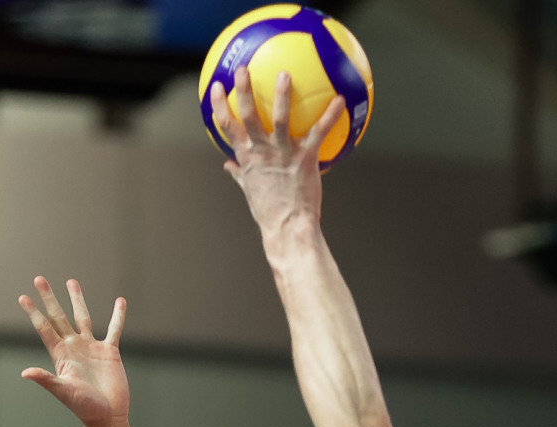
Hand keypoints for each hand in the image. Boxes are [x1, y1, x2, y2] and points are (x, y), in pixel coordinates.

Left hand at [18, 277, 129, 426]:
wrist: (107, 416)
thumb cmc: (83, 407)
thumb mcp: (63, 391)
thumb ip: (45, 379)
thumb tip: (25, 372)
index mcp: (60, 355)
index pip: (44, 327)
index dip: (33, 312)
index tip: (23, 297)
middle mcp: (73, 347)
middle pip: (59, 316)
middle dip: (49, 298)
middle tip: (39, 279)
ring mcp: (91, 348)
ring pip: (83, 317)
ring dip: (77, 299)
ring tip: (71, 281)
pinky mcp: (110, 352)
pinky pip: (114, 329)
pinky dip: (117, 316)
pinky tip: (120, 301)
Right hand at [208, 66, 344, 238]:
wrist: (288, 227)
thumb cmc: (269, 212)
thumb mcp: (250, 191)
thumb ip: (239, 175)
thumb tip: (228, 166)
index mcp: (247, 157)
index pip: (227, 126)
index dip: (219, 104)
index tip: (215, 86)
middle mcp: (262, 151)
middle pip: (248, 115)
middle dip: (243, 90)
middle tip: (243, 69)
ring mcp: (283, 153)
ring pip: (280, 118)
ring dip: (281, 95)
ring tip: (284, 75)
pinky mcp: (305, 158)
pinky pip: (319, 132)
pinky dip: (330, 115)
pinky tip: (340, 100)